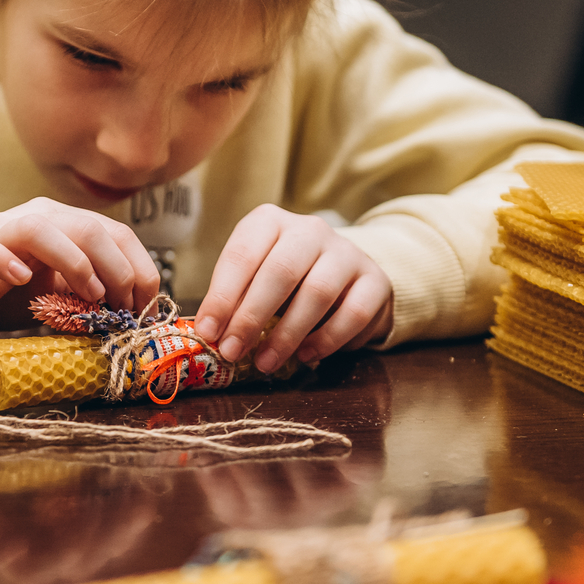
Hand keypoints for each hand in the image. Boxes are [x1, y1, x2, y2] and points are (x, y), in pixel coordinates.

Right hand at [0, 197, 160, 361]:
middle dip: (116, 269)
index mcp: (66, 222)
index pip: (115, 231)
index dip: (139, 267)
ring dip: (73, 262)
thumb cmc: (16, 298)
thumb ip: (96, 293)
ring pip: (38, 228)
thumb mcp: (66, 295)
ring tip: (89, 296)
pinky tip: (20, 279)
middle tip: (121, 307)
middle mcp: (35, 216)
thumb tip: (139, 311)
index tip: (146, 305)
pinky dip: (0, 260)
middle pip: (86, 227)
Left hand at [193, 205, 392, 372]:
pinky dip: (327, 340)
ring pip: (318, 292)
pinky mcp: (374, 279)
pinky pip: (353, 313)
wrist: (345, 275)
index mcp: (271, 221)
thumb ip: (235, 299)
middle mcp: (310, 229)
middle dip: (251, 317)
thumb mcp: (255, 279)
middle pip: (280, 272)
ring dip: (287, 334)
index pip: (243, 254)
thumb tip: (211, 332)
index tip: (209, 332)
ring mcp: (346, 252)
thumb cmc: (287, 280)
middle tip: (233, 351)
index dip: (222, 296)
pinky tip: (307, 356)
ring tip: (266, 361)